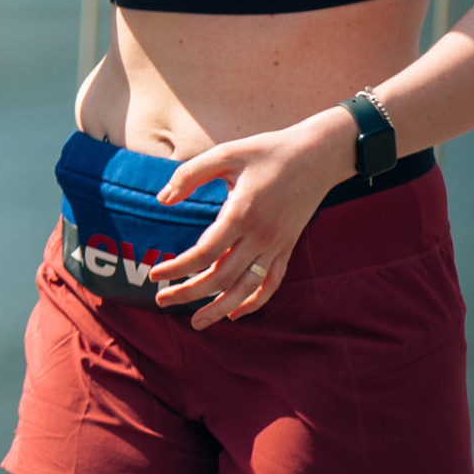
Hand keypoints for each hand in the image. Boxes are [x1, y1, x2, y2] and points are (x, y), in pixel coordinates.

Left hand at [145, 109, 354, 326]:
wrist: (318, 156)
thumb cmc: (267, 151)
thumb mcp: (226, 153)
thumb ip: (191, 174)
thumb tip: (163, 200)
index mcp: (242, 213)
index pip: (205, 253)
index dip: (178, 267)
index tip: (155, 274)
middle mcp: (261, 235)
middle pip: (222, 277)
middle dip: (189, 292)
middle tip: (161, 300)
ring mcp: (277, 245)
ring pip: (247, 288)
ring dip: (220, 308)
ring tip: (196, 322)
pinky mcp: (287, 247)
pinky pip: (272, 282)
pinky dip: (255, 301)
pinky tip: (235, 313)